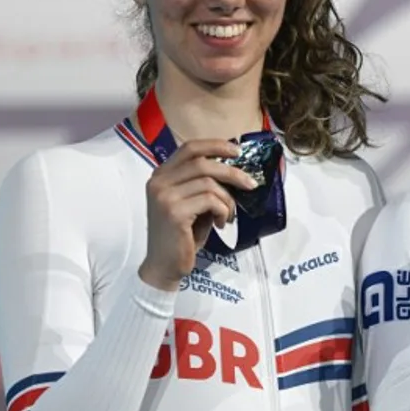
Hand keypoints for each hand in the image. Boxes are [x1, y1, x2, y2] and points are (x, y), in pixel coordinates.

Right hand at [138, 139, 257, 290]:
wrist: (165, 265)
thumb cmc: (183, 235)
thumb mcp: (193, 203)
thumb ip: (205, 185)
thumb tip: (236, 171)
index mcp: (161, 176)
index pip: (189, 148)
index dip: (215, 145)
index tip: (238, 151)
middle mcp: (158, 182)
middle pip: (203, 162)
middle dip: (232, 172)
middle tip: (250, 184)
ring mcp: (164, 196)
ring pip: (210, 183)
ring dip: (228, 200)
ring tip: (229, 215)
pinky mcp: (174, 212)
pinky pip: (211, 201)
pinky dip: (223, 211)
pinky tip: (221, 224)